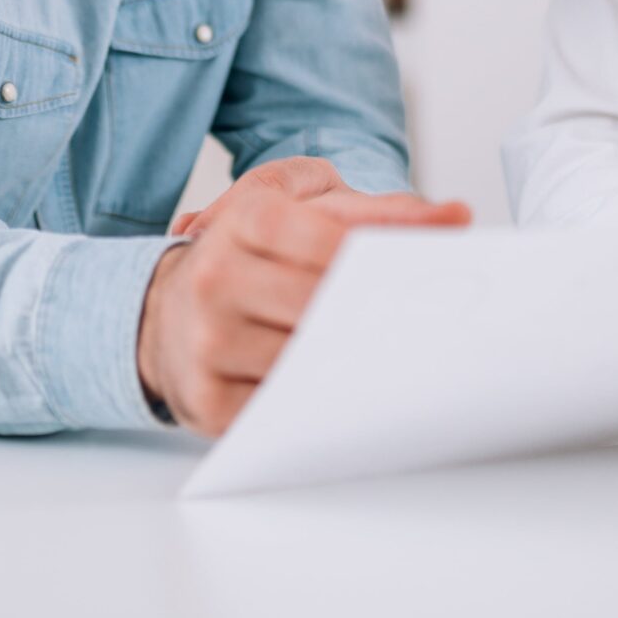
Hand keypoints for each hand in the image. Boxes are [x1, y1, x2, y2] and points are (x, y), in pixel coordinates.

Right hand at [139, 165, 469, 436]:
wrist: (163, 311)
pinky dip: (315, 404)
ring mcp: (207, 343)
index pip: (328, 242)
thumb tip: (453, 218)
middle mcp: (215, 278)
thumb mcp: (300, 205)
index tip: (408, 278)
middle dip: (370, 316)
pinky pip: (283, 412)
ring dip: (348, 364)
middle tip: (408, 325)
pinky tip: (332, 390)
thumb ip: (376, 210)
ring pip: (306, 362)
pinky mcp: (207, 400)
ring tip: (373, 356)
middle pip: (320, 305)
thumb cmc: (248, 253)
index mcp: (242, 219)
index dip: (374, 263)